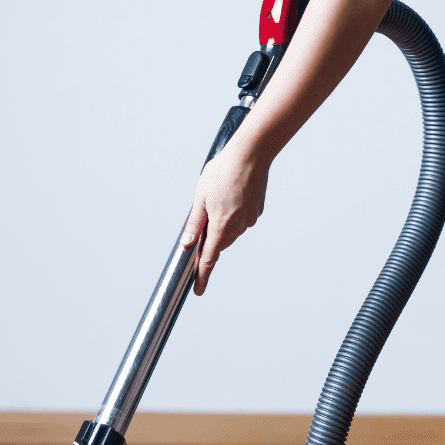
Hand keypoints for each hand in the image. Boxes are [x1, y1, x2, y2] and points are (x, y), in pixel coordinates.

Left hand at [180, 143, 268, 295]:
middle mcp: (238, 227)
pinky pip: (241, 220)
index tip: (198, 290)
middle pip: (219, 244)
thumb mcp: (200, 197)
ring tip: (219, 199)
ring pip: (230, 232)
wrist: (252, 154)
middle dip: (210, 239)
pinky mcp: (257, 212)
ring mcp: (250, 220)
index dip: (202, 275)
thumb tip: (187, 243)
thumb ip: (195, 223)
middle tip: (203, 219)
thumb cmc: (223, 171)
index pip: (209, 258)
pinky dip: (234, 215)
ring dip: (222, 225)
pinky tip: (231, 196)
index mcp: (221, 225)